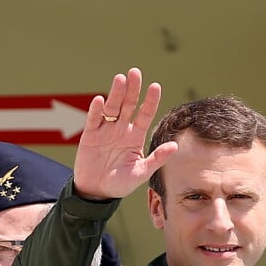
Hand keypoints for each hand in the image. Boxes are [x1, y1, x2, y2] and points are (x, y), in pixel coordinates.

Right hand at [73, 67, 177, 199]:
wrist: (97, 192)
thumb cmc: (121, 184)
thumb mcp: (141, 172)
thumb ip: (157, 159)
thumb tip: (175, 146)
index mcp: (135, 137)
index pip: (145, 115)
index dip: (150, 101)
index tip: (156, 86)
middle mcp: (122, 130)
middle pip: (128, 105)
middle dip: (132, 89)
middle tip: (135, 72)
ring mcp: (106, 130)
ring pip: (112, 108)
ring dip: (116, 93)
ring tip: (120, 79)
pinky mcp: (90, 135)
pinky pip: (93, 119)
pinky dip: (96, 110)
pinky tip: (100, 100)